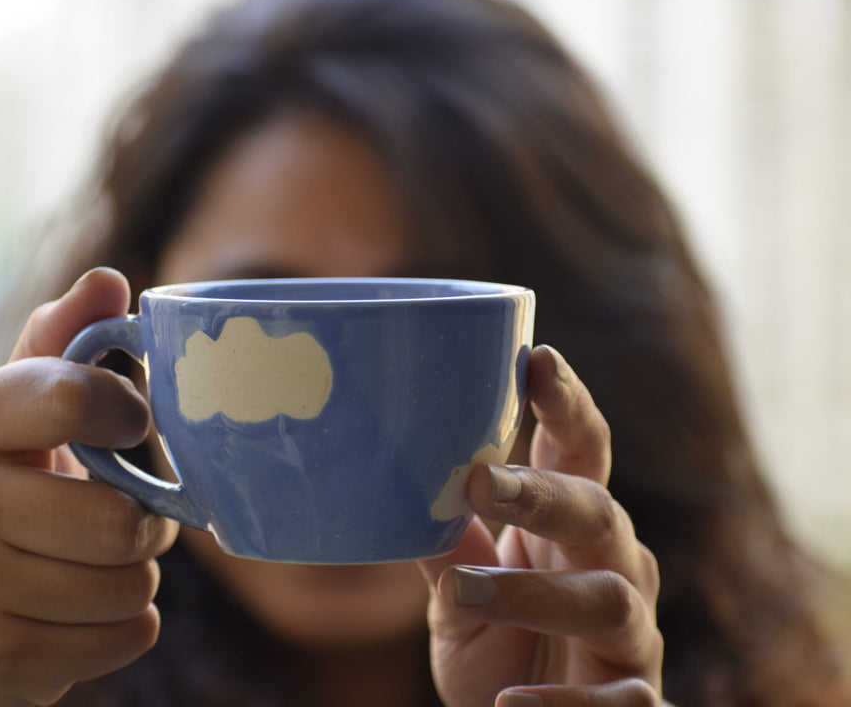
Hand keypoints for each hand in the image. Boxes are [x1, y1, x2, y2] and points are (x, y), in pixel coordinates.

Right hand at [0, 268, 177, 704]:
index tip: (132, 428)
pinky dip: (130, 624)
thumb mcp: (9, 407)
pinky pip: (131, 636)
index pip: (73, 398)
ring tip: (102, 561)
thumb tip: (111, 282)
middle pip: (120, 518)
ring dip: (139, 573)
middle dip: (147, 521)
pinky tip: (89, 608)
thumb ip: (62, 341)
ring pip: (133, 582)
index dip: (131, 415)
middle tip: (129, 516)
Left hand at [418, 346, 662, 706]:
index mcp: (571, 524)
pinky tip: (512, 701)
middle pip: (598, 510)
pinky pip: (621, 701)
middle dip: (544, 492)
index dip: (567, 403)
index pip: (580, 450)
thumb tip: (397, 484)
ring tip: (461, 595)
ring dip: (532, 593)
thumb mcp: (459, 594)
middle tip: (481, 481)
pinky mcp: (634, 697)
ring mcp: (631, 633)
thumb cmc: (497, 641)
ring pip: (608, 599)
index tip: (538, 358)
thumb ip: (446, 547)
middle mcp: (614, 564)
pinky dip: (564, 703)